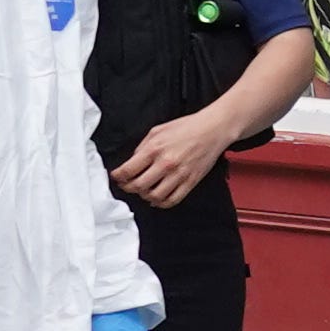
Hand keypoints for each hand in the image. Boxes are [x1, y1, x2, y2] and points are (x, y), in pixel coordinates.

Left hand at [112, 111, 229, 209]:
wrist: (212, 129)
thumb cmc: (187, 127)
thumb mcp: (157, 131)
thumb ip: (143, 147)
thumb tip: (133, 162)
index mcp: (154, 149)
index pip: (128, 170)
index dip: (118, 176)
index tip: (116, 177)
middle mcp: (165, 164)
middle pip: (138, 186)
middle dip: (128, 188)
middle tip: (127, 185)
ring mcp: (179, 174)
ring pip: (154, 196)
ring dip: (145, 196)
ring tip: (144, 191)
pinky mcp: (190, 181)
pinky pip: (173, 200)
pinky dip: (162, 203)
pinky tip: (158, 198)